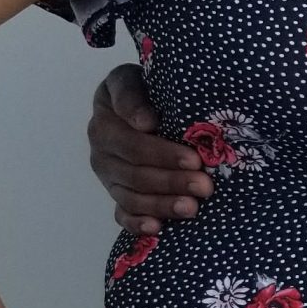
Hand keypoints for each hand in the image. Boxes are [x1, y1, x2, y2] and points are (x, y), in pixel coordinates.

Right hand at [89, 65, 212, 230]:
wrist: (141, 102)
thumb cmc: (145, 89)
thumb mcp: (133, 79)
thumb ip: (133, 95)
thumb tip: (146, 123)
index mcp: (104, 122)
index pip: (132, 144)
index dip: (163, 154)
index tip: (194, 159)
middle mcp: (101, 152)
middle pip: (135, 174)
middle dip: (172, 182)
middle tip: (205, 186)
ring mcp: (108, 176)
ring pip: (131, 197)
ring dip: (162, 205)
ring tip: (193, 208)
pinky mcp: (116, 194)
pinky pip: (122, 214)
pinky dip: (138, 223)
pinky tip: (158, 227)